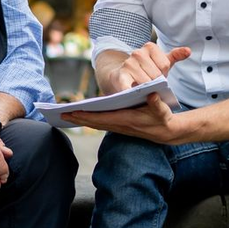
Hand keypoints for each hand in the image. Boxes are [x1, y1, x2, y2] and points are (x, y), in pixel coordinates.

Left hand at [63, 93, 181, 142]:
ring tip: (67, 116)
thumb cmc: (164, 118)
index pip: (102, 118)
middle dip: (78, 119)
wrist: (168, 132)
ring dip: (81, 120)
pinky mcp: (120, 126)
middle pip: (94, 123)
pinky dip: (90, 120)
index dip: (86, 116)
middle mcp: (120, 125)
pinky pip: (101, 123)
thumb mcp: (163, 110)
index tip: (72, 112)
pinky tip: (82, 117)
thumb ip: (157, 104)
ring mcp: (119, 127)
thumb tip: (152, 95)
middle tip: (60, 115)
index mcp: (127, 120)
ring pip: (96, 124)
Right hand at [111, 43, 190, 91]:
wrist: (123, 76)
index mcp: (150, 47)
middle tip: (151, 85)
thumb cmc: (146, 70)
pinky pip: (128, 86)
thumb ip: (175, 56)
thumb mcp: (161, 62)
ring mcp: (128, 64)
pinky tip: (132, 94)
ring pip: (145, 82)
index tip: (158, 76)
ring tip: (143, 89)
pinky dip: (131, 92)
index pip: (164, 65)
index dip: (163, 75)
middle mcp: (138, 52)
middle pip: (156, 75)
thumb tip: (188, 51)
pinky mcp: (119, 76)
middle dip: (155, 83)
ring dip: (146, 90)